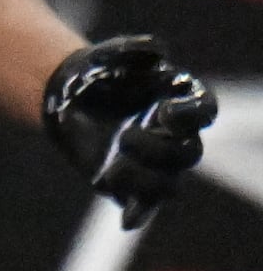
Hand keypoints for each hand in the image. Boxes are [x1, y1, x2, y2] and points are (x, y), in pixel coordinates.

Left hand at [44, 36, 218, 228]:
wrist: (66, 95)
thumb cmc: (100, 72)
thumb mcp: (114, 54)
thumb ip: (136, 49)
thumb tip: (156, 52)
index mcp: (181, 103)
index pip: (204, 112)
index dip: (193, 116)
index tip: (166, 113)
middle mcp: (175, 136)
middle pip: (188, 154)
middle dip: (160, 149)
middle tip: (126, 137)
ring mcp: (154, 162)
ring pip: (168, 184)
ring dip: (146, 178)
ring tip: (115, 165)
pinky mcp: (129, 182)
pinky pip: (142, 204)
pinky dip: (138, 213)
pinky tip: (126, 221)